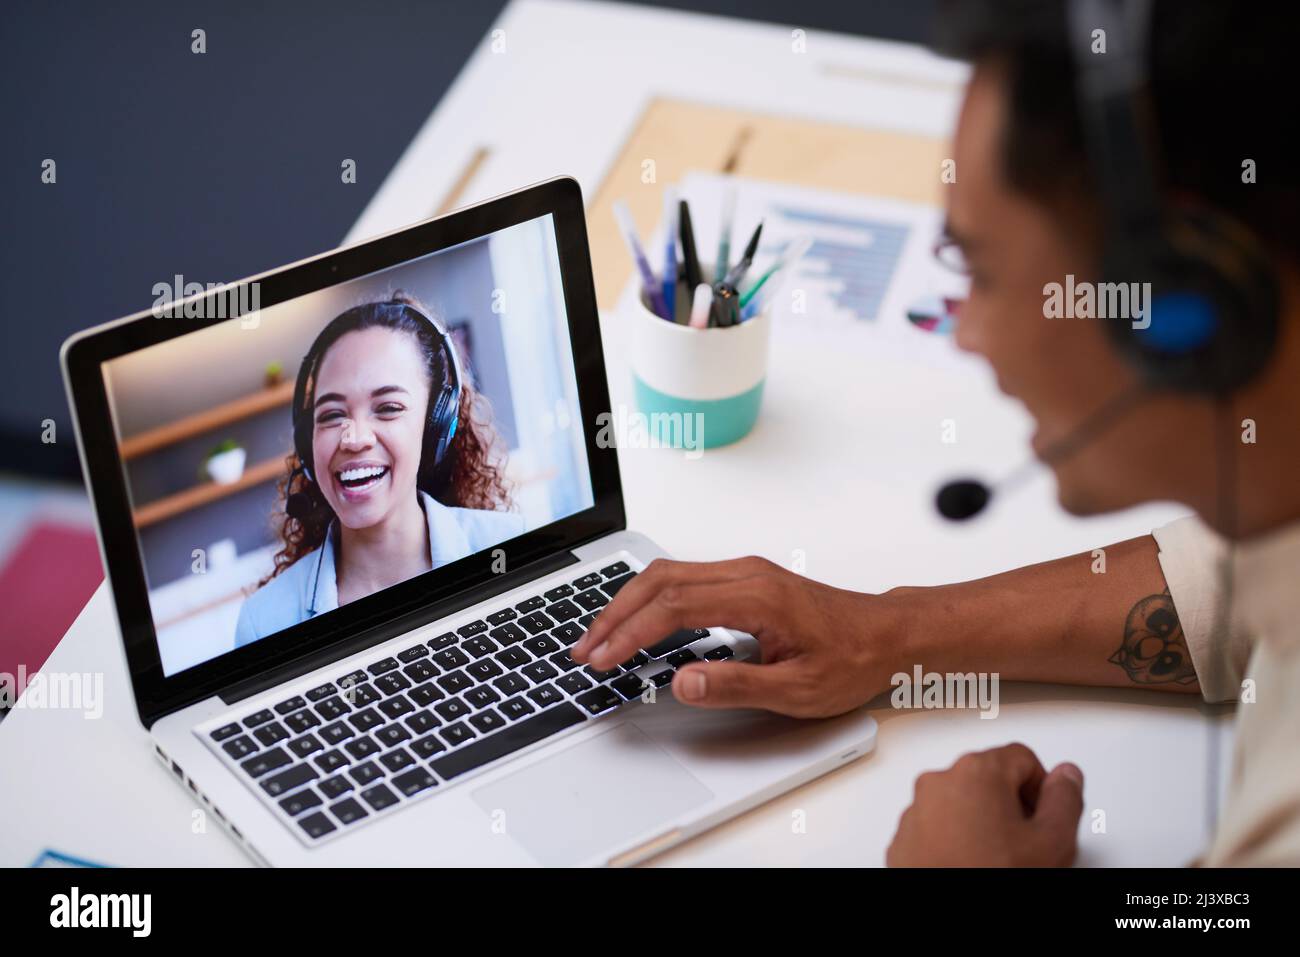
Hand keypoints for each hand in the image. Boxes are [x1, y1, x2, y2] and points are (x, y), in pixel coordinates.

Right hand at [569, 556, 908, 716]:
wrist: (886, 634)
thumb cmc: (851, 657)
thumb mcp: (797, 689)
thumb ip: (735, 685)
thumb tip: (682, 682)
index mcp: (757, 597)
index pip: (674, 606)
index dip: (631, 633)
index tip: (605, 657)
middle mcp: (746, 574)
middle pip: (660, 580)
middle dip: (615, 614)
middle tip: (585, 649)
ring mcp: (744, 572)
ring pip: (667, 574)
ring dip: (628, 603)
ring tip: (600, 637)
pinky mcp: (743, 579)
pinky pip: (683, 578)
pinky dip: (649, 599)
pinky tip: (637, 622)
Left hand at [886, 743, 1084, 866]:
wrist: (943, 914)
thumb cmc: (987, 875)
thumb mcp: (1050, 842)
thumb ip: (1065, 800)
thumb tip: (1067, 776)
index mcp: (977, 771)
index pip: (1023, 759)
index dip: (1043, 789)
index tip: (1046, 816)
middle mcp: (939, 781)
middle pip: (991, 779)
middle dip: (1013, 807)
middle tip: (1026, 843)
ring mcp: (917, 808)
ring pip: (963, 803)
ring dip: (984, 824)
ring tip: (998, 858)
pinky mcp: (905, 835)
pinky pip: (938, 825)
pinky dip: (956, 839)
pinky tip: (972, 863)